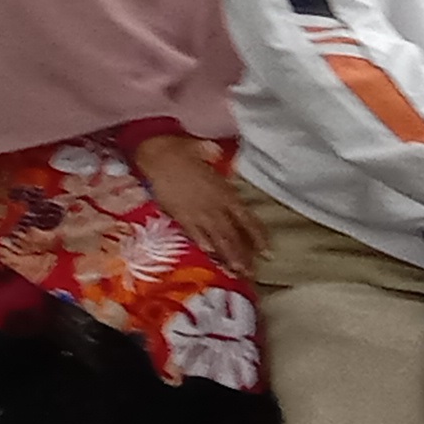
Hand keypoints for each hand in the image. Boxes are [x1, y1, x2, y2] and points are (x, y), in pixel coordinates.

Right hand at [130, 134, 262, 277]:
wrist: (156, 155)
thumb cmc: (182, 150)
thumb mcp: (206, 151)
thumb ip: (216, 157)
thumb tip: (219, 154)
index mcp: (225, 193)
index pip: (247, 220)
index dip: (258, 237)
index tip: (267, 252)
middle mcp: (214, 207)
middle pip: (233, 236)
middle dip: (243, 256)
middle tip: (252, 273)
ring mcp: (197, 213)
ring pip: (216, 239)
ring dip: (227, 256)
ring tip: (236, 272)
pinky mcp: (180, 216)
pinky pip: (194, 234)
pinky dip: (203, 245)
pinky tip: (209, 254)